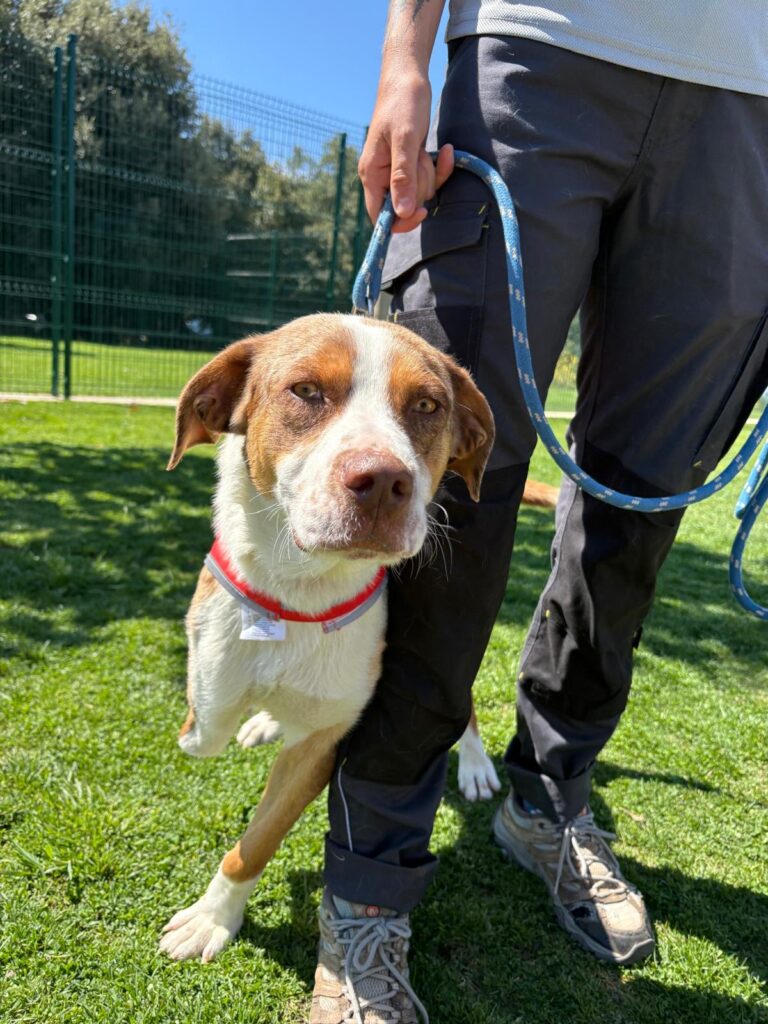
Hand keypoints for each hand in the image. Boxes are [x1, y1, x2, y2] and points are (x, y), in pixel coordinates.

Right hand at [359, 72, 453, 232]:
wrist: (408, 76)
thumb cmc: (403, 103)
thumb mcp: (405, 140)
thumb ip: (403, 178)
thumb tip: (401, 213)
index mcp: (372, 174)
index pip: (380, 216)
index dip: (401, 221)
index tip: (422, 212)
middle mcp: (381, 176)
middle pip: (405, 205)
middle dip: (420, 186)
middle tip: (420, 157)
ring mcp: (397, 170)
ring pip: (420, 192)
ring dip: (430, 173)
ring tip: (424, 147)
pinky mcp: (411, 163)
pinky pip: (429, 178)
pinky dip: (440, 167)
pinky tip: (446, 150)